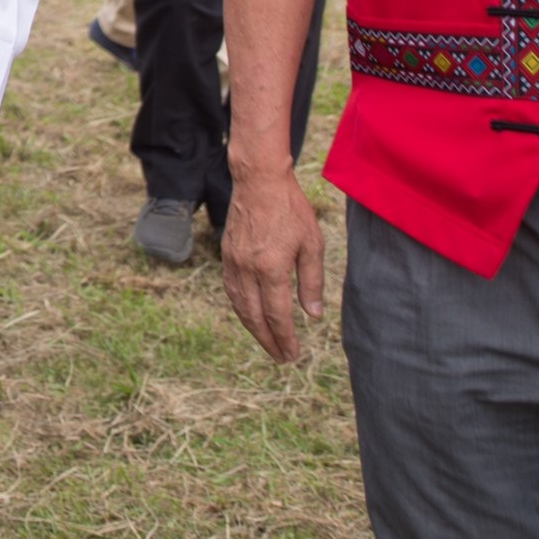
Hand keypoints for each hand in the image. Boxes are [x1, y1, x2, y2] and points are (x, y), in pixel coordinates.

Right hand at [222, 167, 324, 362]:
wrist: (259, 181)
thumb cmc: (291, 209)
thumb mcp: (311, 244)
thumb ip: (312, 282)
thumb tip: (312, 316)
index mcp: (271, 268)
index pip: (277, 314)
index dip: (285, 338)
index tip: (293, 355)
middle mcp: (248, 269)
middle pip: (255, 316)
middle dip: (269, 341)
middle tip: (282, 358)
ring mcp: (234, 262)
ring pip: (239, 306)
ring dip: (253, 329)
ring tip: (268, 342)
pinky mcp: (227, 255)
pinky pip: (231, 290)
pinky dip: (241, 309)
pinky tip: (250, 315)